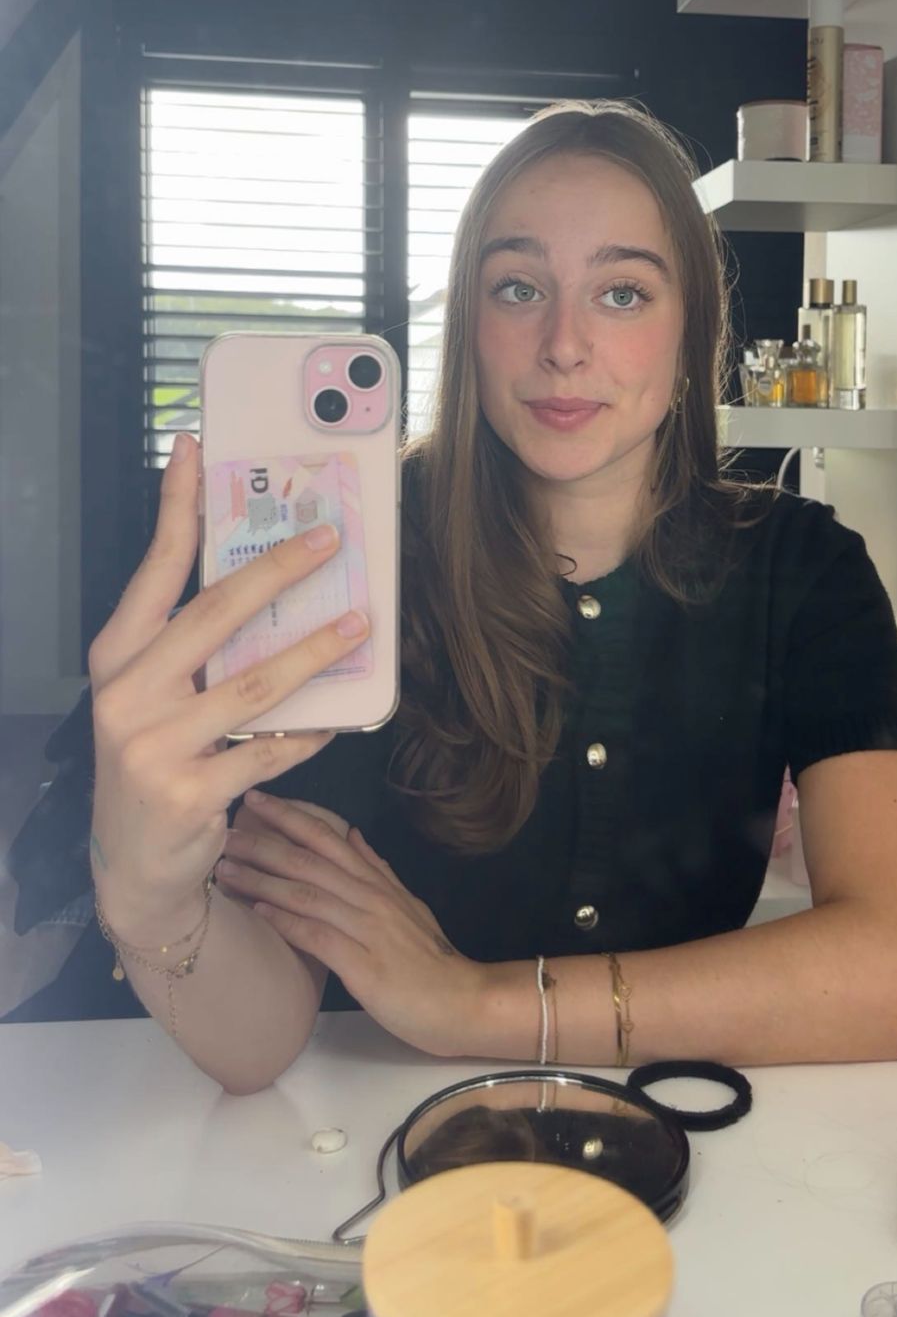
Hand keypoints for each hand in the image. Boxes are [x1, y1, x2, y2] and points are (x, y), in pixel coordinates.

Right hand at [89, 432, 368, 942]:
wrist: (135, 866)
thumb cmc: (155, 760)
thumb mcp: (153, 696)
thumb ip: (193, 647)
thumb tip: (268, 582)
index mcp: (116, 656)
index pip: (153, 568)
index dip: (178, 506)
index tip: (198, 450)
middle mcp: (125, 694)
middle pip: (213, 614)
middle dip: (277, 570)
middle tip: (329, 538)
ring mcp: (152, 746)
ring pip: (252, 684)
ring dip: (313, 651)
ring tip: (359, 625)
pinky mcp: (188, 793)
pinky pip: (267, 750)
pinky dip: (306, 731)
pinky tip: (336, 717)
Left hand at [216, 791, 485, 1056]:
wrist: (460, 1001)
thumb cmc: (429, 960)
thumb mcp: (407, 905)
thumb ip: (377, 871)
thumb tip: (353, 834)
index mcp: (377, 883)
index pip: (328, 839)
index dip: (290, 817)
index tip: (255, 801)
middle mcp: (370, 897)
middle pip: (309, 861)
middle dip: (264, 843)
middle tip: (225, 833)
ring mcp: (367, 929)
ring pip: (307, 894)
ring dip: (262, 880)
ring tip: (226, 871)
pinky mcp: (363, 965)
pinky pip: (317, 936)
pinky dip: (286, 921)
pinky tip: (259, 912)